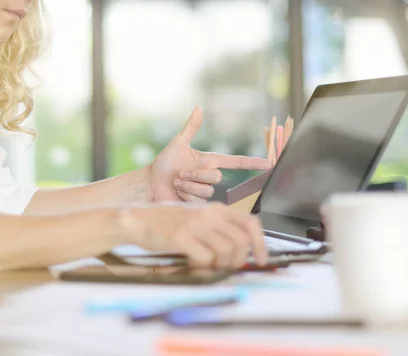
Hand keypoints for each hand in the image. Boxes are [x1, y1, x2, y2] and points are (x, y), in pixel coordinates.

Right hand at [118, 202, 267, 267]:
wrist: (136, 219)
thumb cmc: (163, 222)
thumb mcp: (194, 217)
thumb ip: (215, 228)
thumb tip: (237, 249)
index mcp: (214, 208)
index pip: (250, 223)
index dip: (260, 244)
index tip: (261, 259)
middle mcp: (208, 214)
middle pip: (242, 241)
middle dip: (239, 260)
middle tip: (228, 268)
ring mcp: (195, 224)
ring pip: (227, 251)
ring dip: (221, 265)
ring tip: (208, 266)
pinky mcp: (181, 236)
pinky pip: (206, 258)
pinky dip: (203, 267)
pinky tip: (192, 264)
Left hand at [149, 106, 271, 202]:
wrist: (151, 184)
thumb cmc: (163, 164)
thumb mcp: (177, 144)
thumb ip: (191, 127)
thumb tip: (198, 107)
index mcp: (209, 161)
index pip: (236, 162)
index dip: (252, 163)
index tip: (269, 164)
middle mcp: (209, 176)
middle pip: (217, 177)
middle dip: (196, 174)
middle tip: (179, 174)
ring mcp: (204, 191)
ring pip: (208, 190)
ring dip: (188, 185)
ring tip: (176, 183)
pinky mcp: (198, 205)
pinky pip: (199, 201)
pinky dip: (185, 196)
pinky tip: (177, 193)